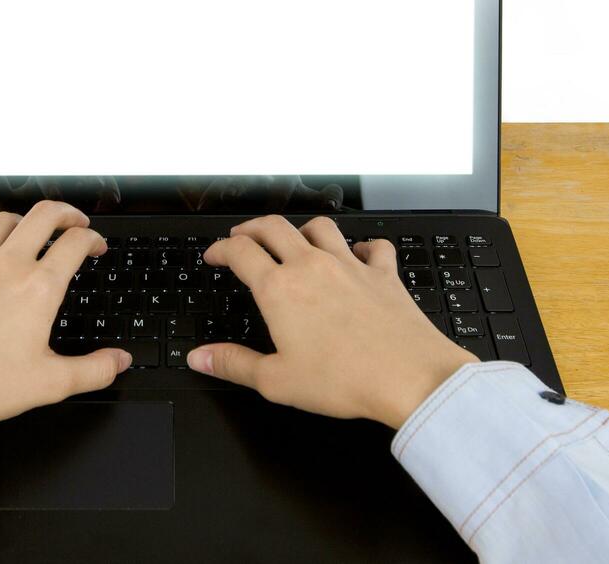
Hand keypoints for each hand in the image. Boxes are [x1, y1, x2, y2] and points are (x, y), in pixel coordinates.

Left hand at [0, 201, 130, 456]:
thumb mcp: (48, 385)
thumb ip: (91, 371)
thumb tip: (118, 361)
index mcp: (38, 289)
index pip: (75, 244)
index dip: (93, 239)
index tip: (96, 246)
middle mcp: (6, 267)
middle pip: (42, 217)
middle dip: (64, 213)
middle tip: (74, 222)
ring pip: (0, 222)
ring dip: (21, 218)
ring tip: (30, 224)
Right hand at [188, 216, 477, 428]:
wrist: (408, 376)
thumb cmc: (345, 380)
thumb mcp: (276, 381)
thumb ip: (233, 364)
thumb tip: (200, 357)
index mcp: (280, 289)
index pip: (240, 252)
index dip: (220, 248)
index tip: (215, 254)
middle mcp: (312, 267)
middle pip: (275, 227)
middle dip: (253, 227)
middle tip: (243, 237)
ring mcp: (350, 265)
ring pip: (320, 227)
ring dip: (302, 228)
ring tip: (295, 239)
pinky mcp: (383, 274)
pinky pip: (373, 246)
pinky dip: (363, 245)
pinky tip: (359, 253)